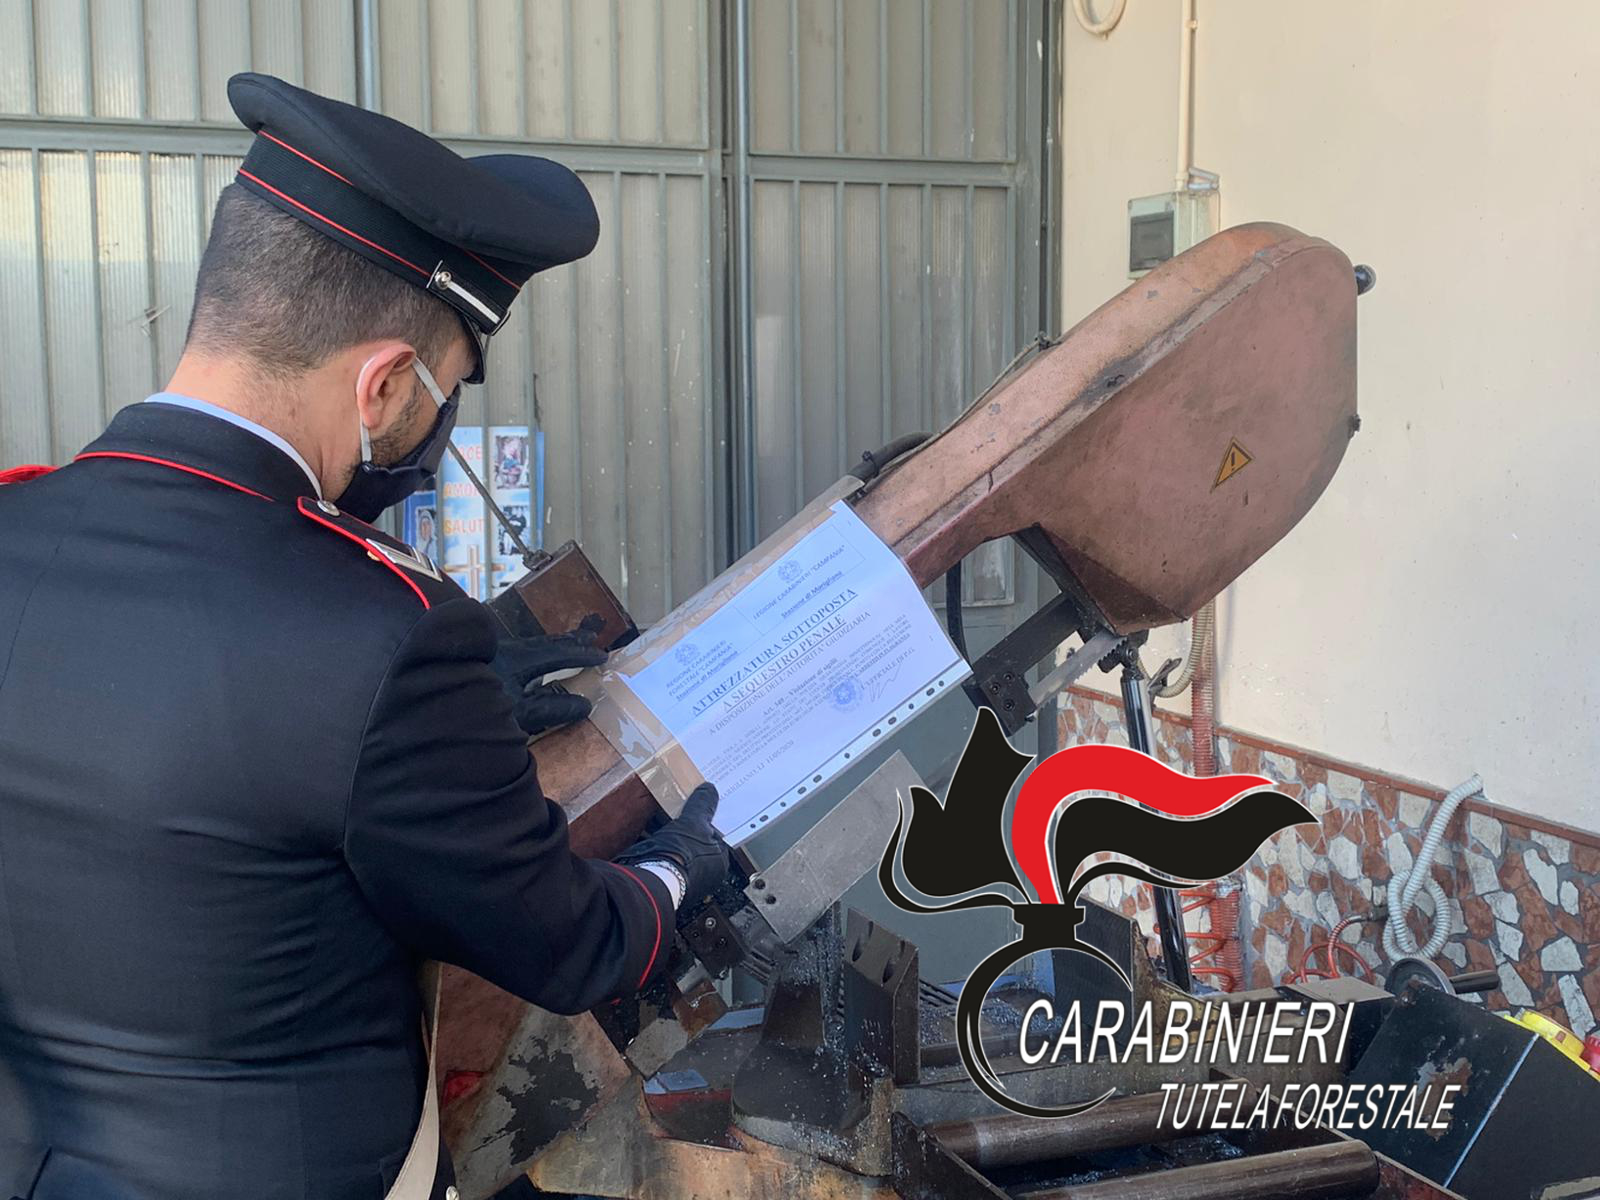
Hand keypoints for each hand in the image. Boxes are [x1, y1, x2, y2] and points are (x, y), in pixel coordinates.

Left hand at [489, 628, 608, 735]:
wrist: (435, 710)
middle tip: (590, 636)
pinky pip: (515, 653)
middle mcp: (506, 651)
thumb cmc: (480, 710)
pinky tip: (527, 664)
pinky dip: (532, 654)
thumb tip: (586, 705)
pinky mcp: (479, 666)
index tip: (603, 656)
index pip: (558, 654)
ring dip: (550, 647)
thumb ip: (553, 708)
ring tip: (564, 645)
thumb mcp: (521, 712)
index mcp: (519, 658)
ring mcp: (491, 657)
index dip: (582, 655)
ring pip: (528, 646)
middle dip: (568, 642)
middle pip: (544, 643)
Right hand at [616, 784, 731, 906]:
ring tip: (666, 823)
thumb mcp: (694, 821)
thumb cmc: (681, 855)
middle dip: (689, 830)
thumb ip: (703, 805)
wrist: (653, 879)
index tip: (699, 810)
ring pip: (682, 852)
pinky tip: (654, 838)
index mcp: (720, 863)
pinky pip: (667, 860)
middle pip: (699, 845)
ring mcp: (686, 881)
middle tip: (681, 814)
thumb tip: (710, 790)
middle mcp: (707, 876)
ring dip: (674, 839)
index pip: (717, 837)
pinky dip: (662, 849)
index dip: (707, 821)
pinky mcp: (667, 882)